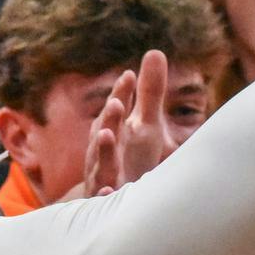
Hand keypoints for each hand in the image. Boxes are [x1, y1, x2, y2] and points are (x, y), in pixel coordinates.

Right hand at [81, 49, 179, 196]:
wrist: (110, 201)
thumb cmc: (130, 158)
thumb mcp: (144, 125)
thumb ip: (149, 94)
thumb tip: (155, 52)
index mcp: (113, 132)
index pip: (116, 111)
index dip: (121, 94)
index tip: (129, 76)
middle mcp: (104, 152)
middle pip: (104, 133)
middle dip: (110, 118)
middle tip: (117, 103)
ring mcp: (102, 177)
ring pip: (100, 163)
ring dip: (104, 150)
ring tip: (108, 135)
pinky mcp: (105, 202)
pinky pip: (102, 199)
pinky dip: (104, 193)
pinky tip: (108, 190)